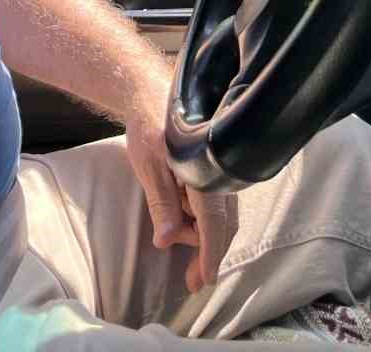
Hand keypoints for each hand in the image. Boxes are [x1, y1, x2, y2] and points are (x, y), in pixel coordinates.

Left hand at [122, 80, 236, 293]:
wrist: (151, 89)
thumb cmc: (149, 125)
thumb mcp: (149, 166)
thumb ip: (161, 204)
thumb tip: (165, 241)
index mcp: (205, 173)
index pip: (213, 225)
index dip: (210, 256)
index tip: (205, 280)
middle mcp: (220, 174)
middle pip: (222, 226)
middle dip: (206, 253)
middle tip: (192, 281)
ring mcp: (220, 171)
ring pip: (219, 216)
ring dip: (200, 233)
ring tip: (171, 232)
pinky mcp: (215, 169)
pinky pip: (215, 203)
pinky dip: (201, 218)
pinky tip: (183, 221)